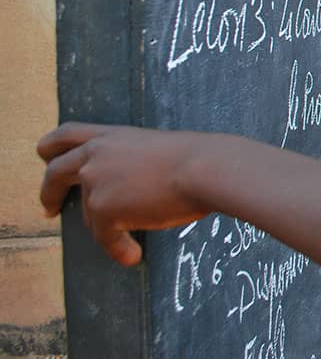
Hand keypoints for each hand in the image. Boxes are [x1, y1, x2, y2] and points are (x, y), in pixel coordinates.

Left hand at [38, 122, 215, 265]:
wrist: (204, 169)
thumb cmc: (197, 159)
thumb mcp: (158, 150)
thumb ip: (134, 163)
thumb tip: (135, 192)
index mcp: (112, 136)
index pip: (67, 134)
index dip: (52, 149)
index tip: (47, 161)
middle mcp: (96, 155)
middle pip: (54, 172)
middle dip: (48, 193)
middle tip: (51, 208)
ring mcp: (96, 182)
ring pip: (89, 214)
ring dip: (107, 229)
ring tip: (129, 242)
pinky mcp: (103, 208)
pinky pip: (105, 238)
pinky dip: (119, 249)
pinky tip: (132, 256)